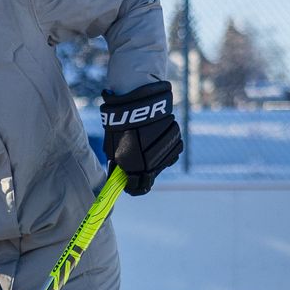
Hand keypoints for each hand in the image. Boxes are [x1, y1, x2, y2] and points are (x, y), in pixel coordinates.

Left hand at [99, 81, 181, 195]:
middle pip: (152, 175)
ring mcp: (166, 151)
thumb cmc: (121, 124)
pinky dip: (166, 144)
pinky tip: (157, 134)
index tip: (131, 184)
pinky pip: (173, 149)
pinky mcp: (176, 138)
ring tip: (148, 141)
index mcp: (134, 167)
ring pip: (165, 161)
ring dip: (157, 156)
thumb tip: (118, 176)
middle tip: (138, 155)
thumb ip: (118, 164)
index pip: (138, 189)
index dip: (134, 188)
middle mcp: (152, 163)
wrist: (138, 101)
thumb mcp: (113, 146)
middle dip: (145, 169)